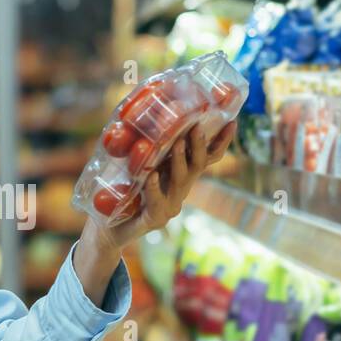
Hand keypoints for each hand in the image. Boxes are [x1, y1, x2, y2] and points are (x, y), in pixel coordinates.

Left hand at [91, 120, 235, 252]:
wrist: (108, 228)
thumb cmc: (123, 192)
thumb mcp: (139, 164)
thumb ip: (147, 147)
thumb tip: (147, 112)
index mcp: (180, 176)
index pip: (207, 158)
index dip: (221, 142)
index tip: (231, 122)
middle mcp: (180, 190)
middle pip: (198, 166)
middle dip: (199, 145)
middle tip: (197, 126)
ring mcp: (170, 206)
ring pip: (180, 181)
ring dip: (179, 160)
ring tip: (177, 143)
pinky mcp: (155, 218)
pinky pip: (157, 201)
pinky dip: (155, 187)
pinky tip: (152, 176)